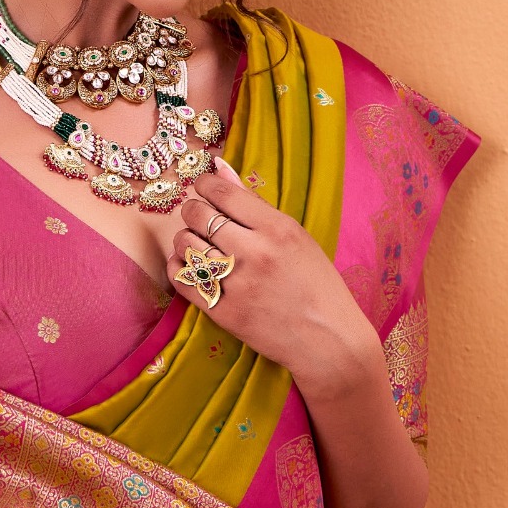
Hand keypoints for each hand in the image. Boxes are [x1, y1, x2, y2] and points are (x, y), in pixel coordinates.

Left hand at [170, 159, 380, 399]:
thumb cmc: (316, 285)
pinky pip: (181, 279)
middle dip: (192, 211)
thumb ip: (254, 204)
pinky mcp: (223, 312)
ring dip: (185, 240)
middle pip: (197, 214)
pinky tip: (192, 266)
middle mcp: (255, 253)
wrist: (328, 340)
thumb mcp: (296, 237)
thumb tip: (219, 167)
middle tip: (200, 218)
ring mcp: (237, 284)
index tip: (204, 188)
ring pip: (185, 244)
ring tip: (198, 245)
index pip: (223, 192)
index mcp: (277, 229)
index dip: (205, 185)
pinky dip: (179, 267)